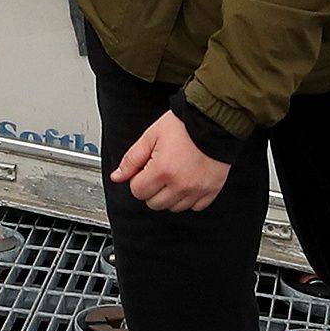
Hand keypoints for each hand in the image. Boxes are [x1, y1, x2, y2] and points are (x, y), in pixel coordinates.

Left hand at [111, 111, 231, 212]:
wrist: (212, 122)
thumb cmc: (182, 126)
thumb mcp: (151, 136)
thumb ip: (131, 159)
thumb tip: (117, 177)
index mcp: (162, 170)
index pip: (137, 191)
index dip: (137, 179)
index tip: (145, 168)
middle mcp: (180, 184)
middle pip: (154, 203)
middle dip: (151, 189)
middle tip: (159, 171)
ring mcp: (197, 190)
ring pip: (173, 208)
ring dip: (169, 195)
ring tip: (174, 175)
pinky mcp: (211, 191)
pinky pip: (195, 207)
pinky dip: (189, 198)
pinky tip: (187, 182)